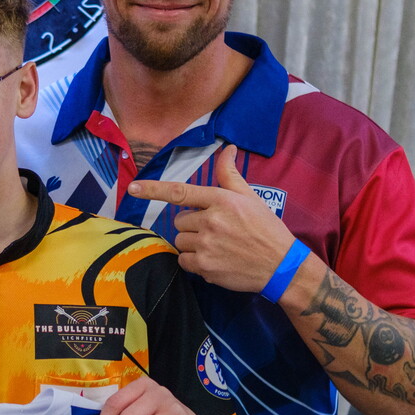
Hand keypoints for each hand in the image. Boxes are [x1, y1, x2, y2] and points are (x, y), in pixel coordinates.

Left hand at [128, 143, 297, 292]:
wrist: (281, 265)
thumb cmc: (266, 229)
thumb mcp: (250, 197)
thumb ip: (230, 175)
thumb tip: (228, 148)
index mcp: (221, 200)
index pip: (180, 192)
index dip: (153, 190)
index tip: (133, 188)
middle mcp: (211, 220)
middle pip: (179, 221)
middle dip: (192, 225)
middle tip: (216, 231)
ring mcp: (207, 244)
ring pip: (180, 240)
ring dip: (192, 243)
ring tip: (216, 246)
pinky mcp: (205, 266)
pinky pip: (183, 261)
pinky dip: (193, 262)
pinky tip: (214, 259)